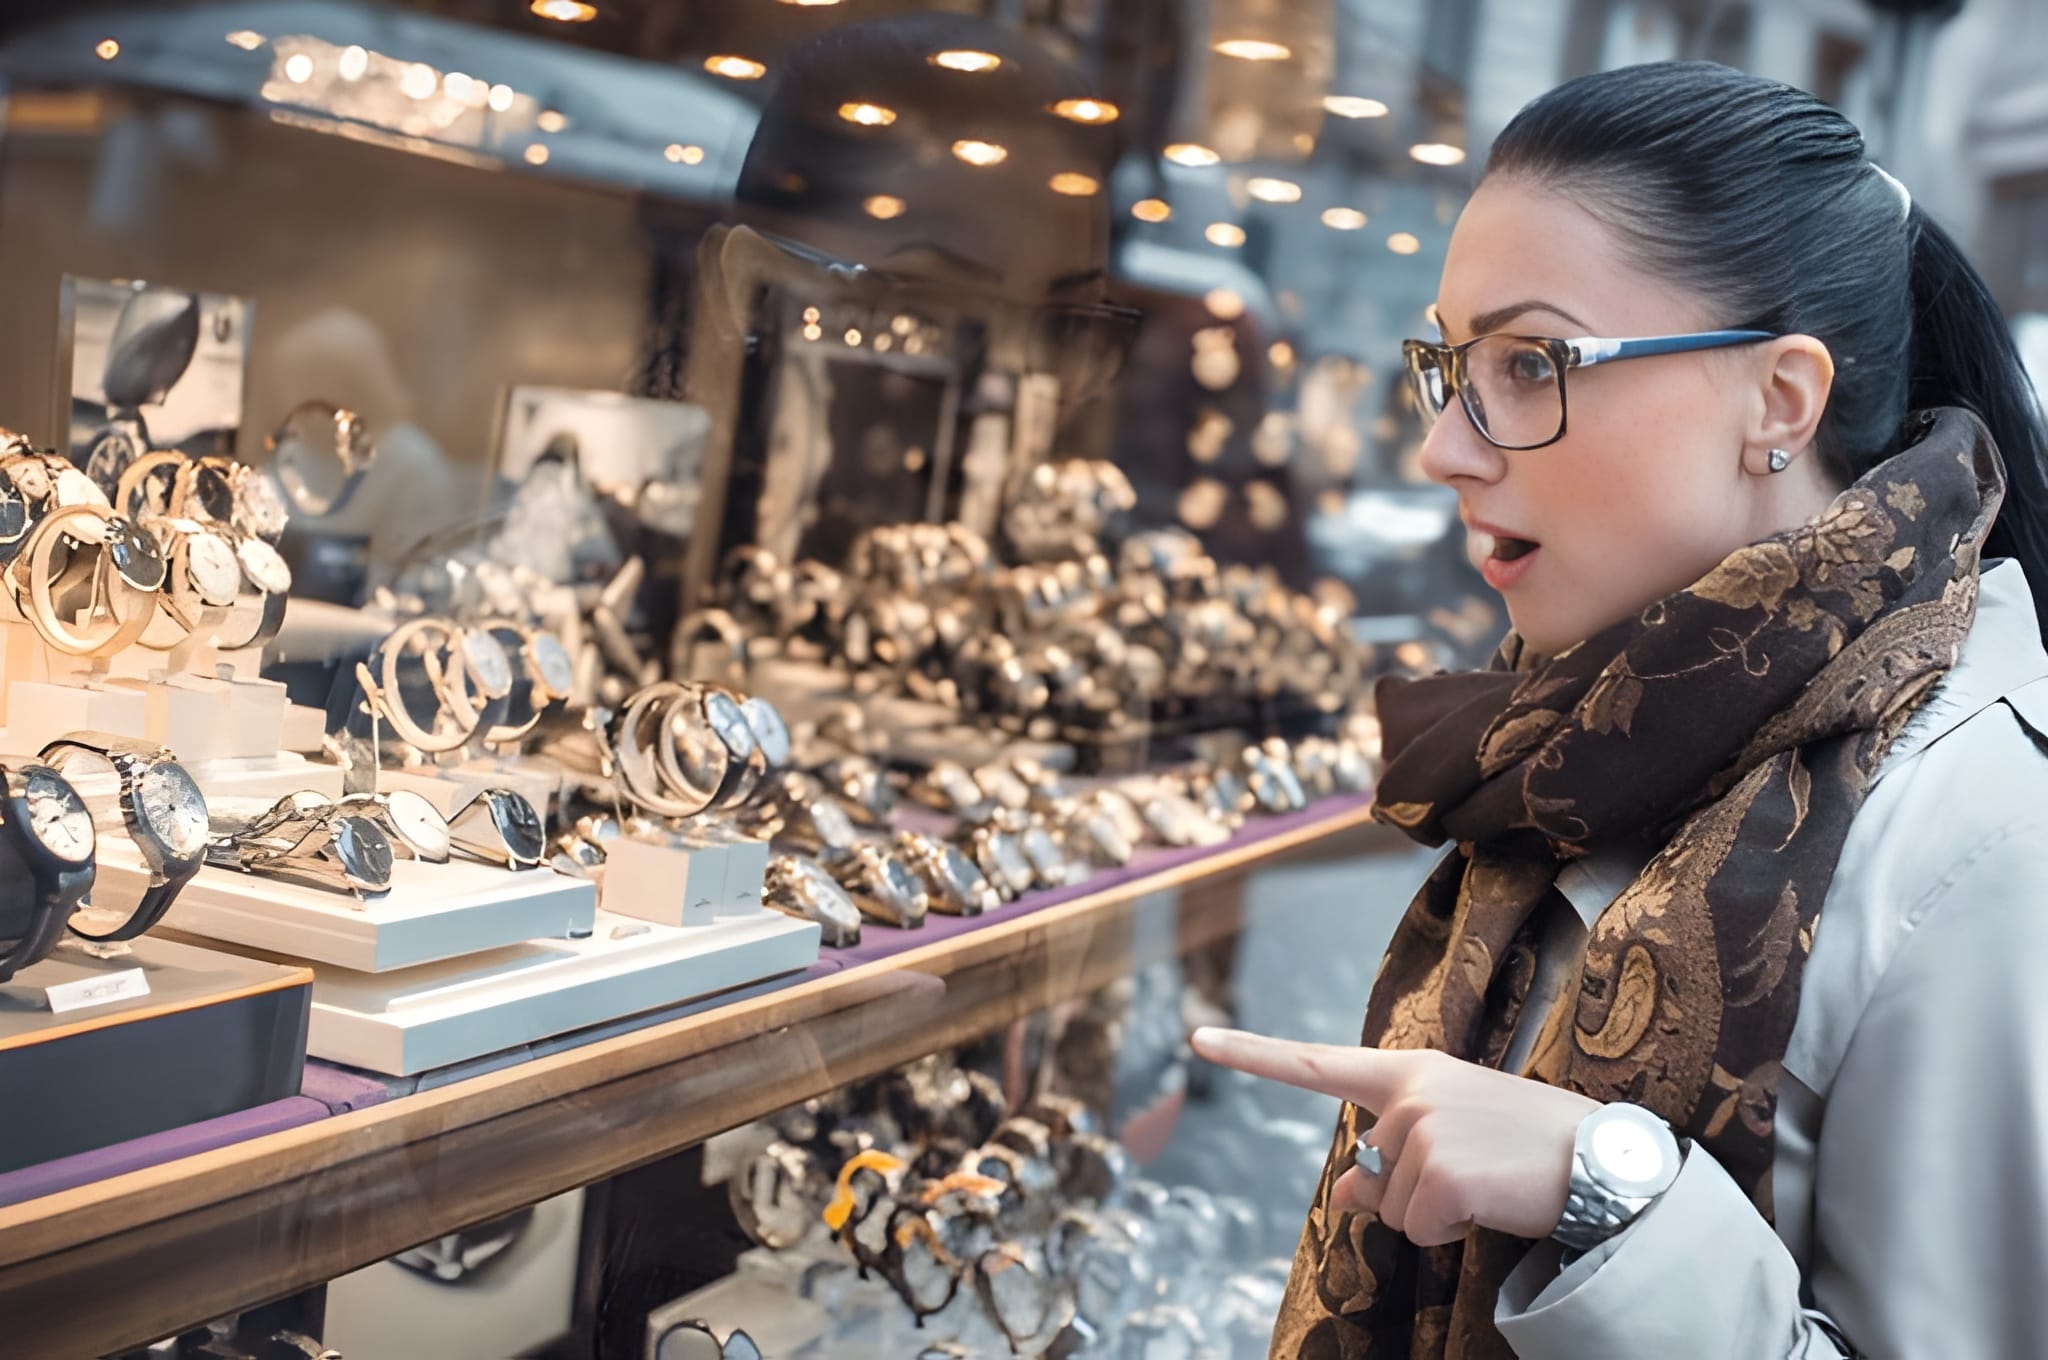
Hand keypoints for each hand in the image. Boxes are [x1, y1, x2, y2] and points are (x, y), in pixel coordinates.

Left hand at [1190, 1027, 1601, 1246]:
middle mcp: (1408, 1092)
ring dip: (1436, 1213)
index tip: (1198, 1039)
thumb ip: (1390, 1157)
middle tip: (1477, 1169)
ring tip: (1489, 1181)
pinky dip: (1451, 1233)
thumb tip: (1343, 1194)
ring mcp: (1422, 1130)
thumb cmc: (1526, 1146)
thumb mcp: (1452, 1139)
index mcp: (1409, 1071)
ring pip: (1391, 1210)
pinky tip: (1491, 1202)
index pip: (1317, 1065)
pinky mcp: (1440, 1174)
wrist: (1602, 1159)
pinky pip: (1417, 1229)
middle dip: (1412, 1194)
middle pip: (1369, 1176)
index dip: (1251, 1055)